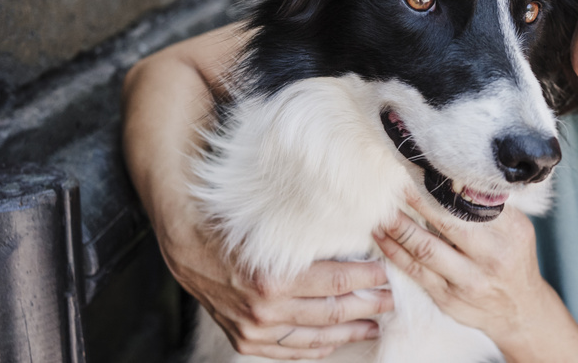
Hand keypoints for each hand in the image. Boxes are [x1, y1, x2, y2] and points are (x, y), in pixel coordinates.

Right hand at [121, 27, 393, 358]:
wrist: (148, 107)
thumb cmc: (190, 91)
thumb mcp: (219, 71)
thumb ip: (264, 79)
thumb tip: (330, 56)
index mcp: (196, 224)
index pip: (272, 278)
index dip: (330, 281)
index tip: (376, 270)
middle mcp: (194, 263)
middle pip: (277, 309)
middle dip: (340, 307)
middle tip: (390, 293)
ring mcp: (197, 283)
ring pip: (266, 330)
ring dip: (324, 329)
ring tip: (374, 314)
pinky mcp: (205, 294)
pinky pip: (248, 338)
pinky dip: (292, 345)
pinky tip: (327, 335)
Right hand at [159, 216, 392, 359]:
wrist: (186, 245)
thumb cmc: (233, 228)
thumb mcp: (273, 229)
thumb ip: (311, 241)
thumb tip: (357, 242)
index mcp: (275, 279)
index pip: (337, 283)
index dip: (367, 280)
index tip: (387, 274)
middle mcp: (266, 310)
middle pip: (332, 313)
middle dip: (367, 307)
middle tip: (390, 301)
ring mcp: (255, 330)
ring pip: (315, 339)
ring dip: (349, 332)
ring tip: (373, 326)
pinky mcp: (245, 340)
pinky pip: (289, 351)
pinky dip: (316, 349)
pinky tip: (334, 343)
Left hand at [371, 190, 553, 349]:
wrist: (520, 310)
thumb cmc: (514, 260)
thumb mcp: (517, 229)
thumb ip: (492, 207)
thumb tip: (459, 178)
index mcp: (510, 232)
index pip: (473, 203)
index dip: (445, 186)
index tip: (424, 170)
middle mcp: (491, 257)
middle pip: (446, 223)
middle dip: (416, 201)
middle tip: (395, 184)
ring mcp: (468, 280)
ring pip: (425, 249)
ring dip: (398, 228)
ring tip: (381, 211)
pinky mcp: (448, 297)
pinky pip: (415, 272)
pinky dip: (395, 252)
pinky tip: (382, 237)